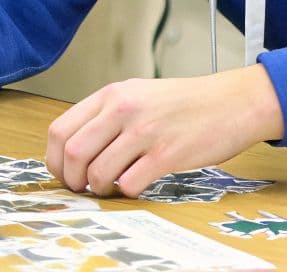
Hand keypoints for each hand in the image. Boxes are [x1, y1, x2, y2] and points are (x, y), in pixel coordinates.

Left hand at [45, 66, 284, 196]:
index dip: (54, 160)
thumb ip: (107, 115)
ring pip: (98, 173)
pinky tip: (138, 185)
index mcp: (112, 94)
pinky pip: (131, 184)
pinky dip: (128, 193)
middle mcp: (124, 109)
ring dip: (100, 189)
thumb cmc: (186, 103)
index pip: (60, 130)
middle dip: (72, 180)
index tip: (64, 173)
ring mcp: (145, 132)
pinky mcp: (167, 154)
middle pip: (72, 153)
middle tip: (83, 188)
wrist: (233, 102)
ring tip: (113, 187)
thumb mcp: (139, 94)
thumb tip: (76, 151)